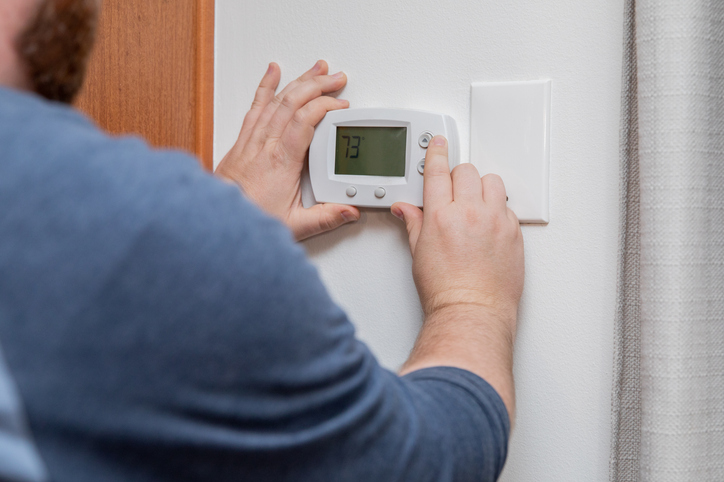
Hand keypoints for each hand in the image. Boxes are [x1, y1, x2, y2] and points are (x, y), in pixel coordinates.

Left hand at [215, 61, 359, 240]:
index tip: (341, 106)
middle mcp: (266, 145)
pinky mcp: (242, 141)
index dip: (325, 107)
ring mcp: (252, 140)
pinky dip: (265, 87)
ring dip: (299, 82)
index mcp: (282, 162)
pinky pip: (255, 107)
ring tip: (316, 70)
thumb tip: (349, 211)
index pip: (305, 121)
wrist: (218, 220)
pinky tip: (273, 72)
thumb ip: (325, 218)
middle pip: (293, 103)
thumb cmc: (251, 219)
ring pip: (276, 101)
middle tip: (337, 79)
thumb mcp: (295, 226)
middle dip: (318, 86)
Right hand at [392, 136, 523, 324]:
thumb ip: (414, 223)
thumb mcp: (419, 253)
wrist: (471, 310)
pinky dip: (497, 209)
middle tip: (453, 190)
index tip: (439, 144)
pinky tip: (488, 224)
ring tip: (475, 204)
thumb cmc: (445, 290)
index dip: (437, 153)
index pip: (437, 171)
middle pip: (466, 171)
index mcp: (441, 216)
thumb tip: (406, 210)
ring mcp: (495, 221)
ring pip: (492, 182)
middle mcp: (469, 213)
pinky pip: (507, 207)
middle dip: (458, 176)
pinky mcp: (513, 232)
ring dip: (482, 187)